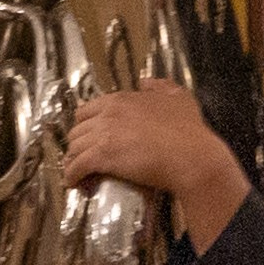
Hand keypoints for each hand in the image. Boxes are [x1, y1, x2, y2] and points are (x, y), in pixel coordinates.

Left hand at [63, 77, 249, 248]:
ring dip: (73, 160)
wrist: (191, 156)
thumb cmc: (188, 130)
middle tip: (84, 155)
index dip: (87, 124)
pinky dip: (72, 174)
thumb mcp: (178, 98)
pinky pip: (77, 166)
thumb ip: (160, 87)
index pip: (88, 109)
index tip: (90, 137)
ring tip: (77, 172)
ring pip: (74, 147)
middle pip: (77, 128)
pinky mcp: (103, 156)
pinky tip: (73, 182)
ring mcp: (103, 134)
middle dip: (78, 142)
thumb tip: (144, 81)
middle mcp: (108, 113)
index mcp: (121, 99)